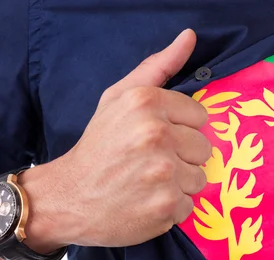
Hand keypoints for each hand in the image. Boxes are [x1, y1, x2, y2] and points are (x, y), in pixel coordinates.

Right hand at [21, 29, 210, 249]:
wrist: (69, 196)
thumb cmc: (100, 145)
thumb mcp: (120, 98)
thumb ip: (159, 67)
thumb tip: (190, 36)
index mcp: (146, 102)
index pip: (200, 117)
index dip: (180, 129)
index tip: (156, 139)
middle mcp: (156, 135)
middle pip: (204, 148)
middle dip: (182, 157)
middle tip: (149, 162)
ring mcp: (162, 173)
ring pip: (200, 178)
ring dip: (179, 184)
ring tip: (148, 183)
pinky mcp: (165, 206)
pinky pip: (190, 205)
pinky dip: (171, 208)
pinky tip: (146, 202)